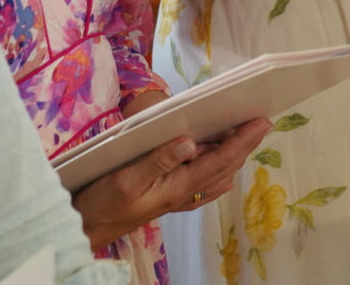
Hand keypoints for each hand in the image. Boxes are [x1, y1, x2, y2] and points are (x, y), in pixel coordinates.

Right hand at [72, 117, 271, 250]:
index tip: (263, 121)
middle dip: (244, 144)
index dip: (243, 140)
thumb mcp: (127, 178)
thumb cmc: (103, 203)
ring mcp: (178, 198)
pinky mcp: (169, 198)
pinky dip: (216, 168)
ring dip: (232, 154)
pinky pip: (203, 183)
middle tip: (260, 121)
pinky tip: (217, 161)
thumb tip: (191, 141)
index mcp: (179, 186)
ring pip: (216, 175)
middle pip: (224, 166)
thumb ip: (159, 160)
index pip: (220, 160)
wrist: (87, 229)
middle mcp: (185, 193)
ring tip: (244, 133)